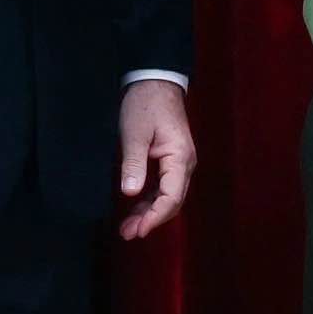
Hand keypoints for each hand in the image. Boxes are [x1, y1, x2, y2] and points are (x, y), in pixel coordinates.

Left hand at [116, 79, 194, 240]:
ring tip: (128, 227)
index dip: (155, 216)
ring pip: (168, 196)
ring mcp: (179, 162)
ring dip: (150, 212)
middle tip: (127, 233)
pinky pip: (163, 187)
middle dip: (151, 219)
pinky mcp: (170, 159)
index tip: (137, 230)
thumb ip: (133, 162)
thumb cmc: (145, 103)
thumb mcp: (135, 132)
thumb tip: (131, 193)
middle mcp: (184, 163)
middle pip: (172, 201)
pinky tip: (135, 209)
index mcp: (180, 157)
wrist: (155, 80)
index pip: (172, 196)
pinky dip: (150, 200)